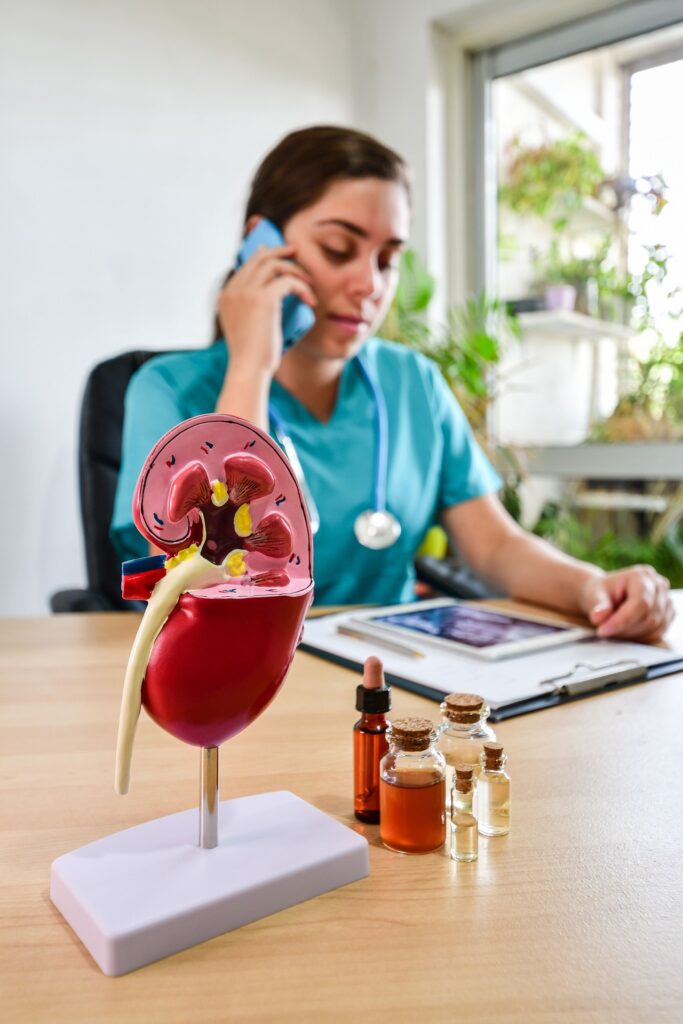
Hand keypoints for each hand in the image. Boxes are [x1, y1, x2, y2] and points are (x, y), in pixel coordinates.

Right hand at [217, 244, 316, 375]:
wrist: (249, 370)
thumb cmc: (252, 357)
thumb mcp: (248, 330)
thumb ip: (252, 311)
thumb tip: (272, 299)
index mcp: (226, 296)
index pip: (246, 265)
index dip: (264, 256)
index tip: (282, 257)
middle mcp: (233, 290)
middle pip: (259, 258)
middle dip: (280, 252)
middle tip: (296, 253)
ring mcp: (246, 292)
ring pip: (274, 265)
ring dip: (295, 271)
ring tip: (309, 284)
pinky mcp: (263, 299)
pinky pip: (288, 281)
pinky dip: (303, 288)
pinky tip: (310, 301)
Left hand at [579, 565, 673, 640]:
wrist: (607, 594)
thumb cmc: (602, 592)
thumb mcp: (594, 595)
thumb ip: (598, 606)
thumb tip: (598, 617)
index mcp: (642, 576)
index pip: (641, 603)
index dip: (622, 621)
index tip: (603, 631)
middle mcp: (659, 585)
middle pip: (650, 618)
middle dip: (625, 629)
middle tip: (605, 631)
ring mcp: (666, 600)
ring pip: (655, 629)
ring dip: (632, 636)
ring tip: (614, 630)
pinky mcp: (668, 614)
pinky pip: (658, 634)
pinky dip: (640, 638)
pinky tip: (625, 632)